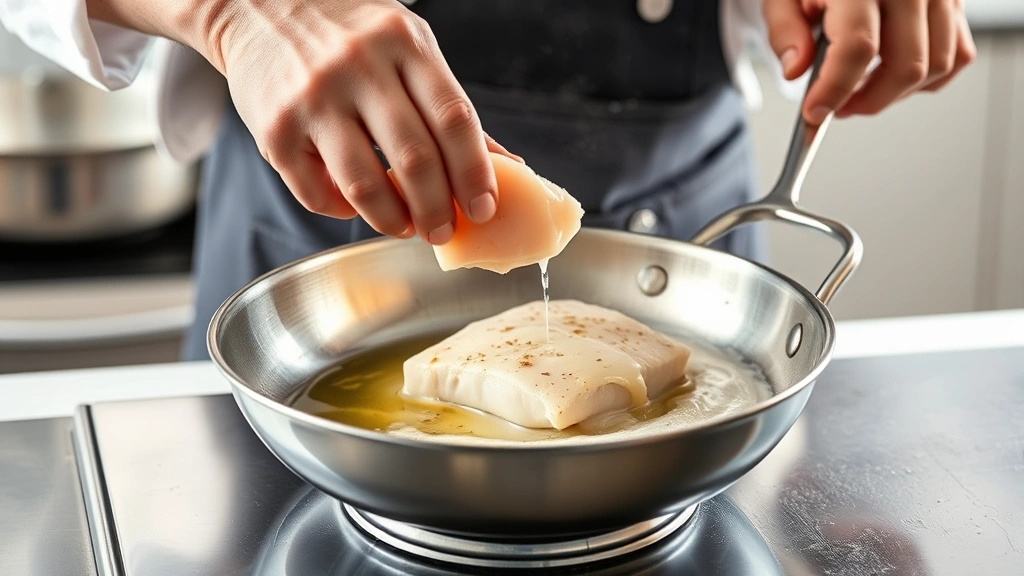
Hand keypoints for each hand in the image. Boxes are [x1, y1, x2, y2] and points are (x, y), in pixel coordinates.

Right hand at [85, 0, 520, 243]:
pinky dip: (341, 211)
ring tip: (405, 228)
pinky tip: (354, 206)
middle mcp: (359, 66)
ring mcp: (314, 97)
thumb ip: (448, 105)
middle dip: (437, 208)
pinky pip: (315, 192)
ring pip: (363, 183)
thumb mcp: (408, 47)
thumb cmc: (347, 32)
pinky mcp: (275, 128)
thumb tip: (506, 165)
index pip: (453, 118)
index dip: (475, 173)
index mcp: (404, 43)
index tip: (485, 208)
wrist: (257, 4)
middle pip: (414, 157)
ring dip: (392, 220)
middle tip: (444, 231)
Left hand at [763, 0, 975, 124]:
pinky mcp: (956, 1)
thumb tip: (796, 70)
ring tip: (860, 90)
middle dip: (868, 101)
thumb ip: (786, 30)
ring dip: (896, 93)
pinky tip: (891, 76)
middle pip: (905, 65)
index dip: (835, 89)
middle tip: (837, 106)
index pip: (857, 46)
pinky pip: (956, 54)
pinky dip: (927, 78)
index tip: (814, 113)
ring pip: (936, 66)